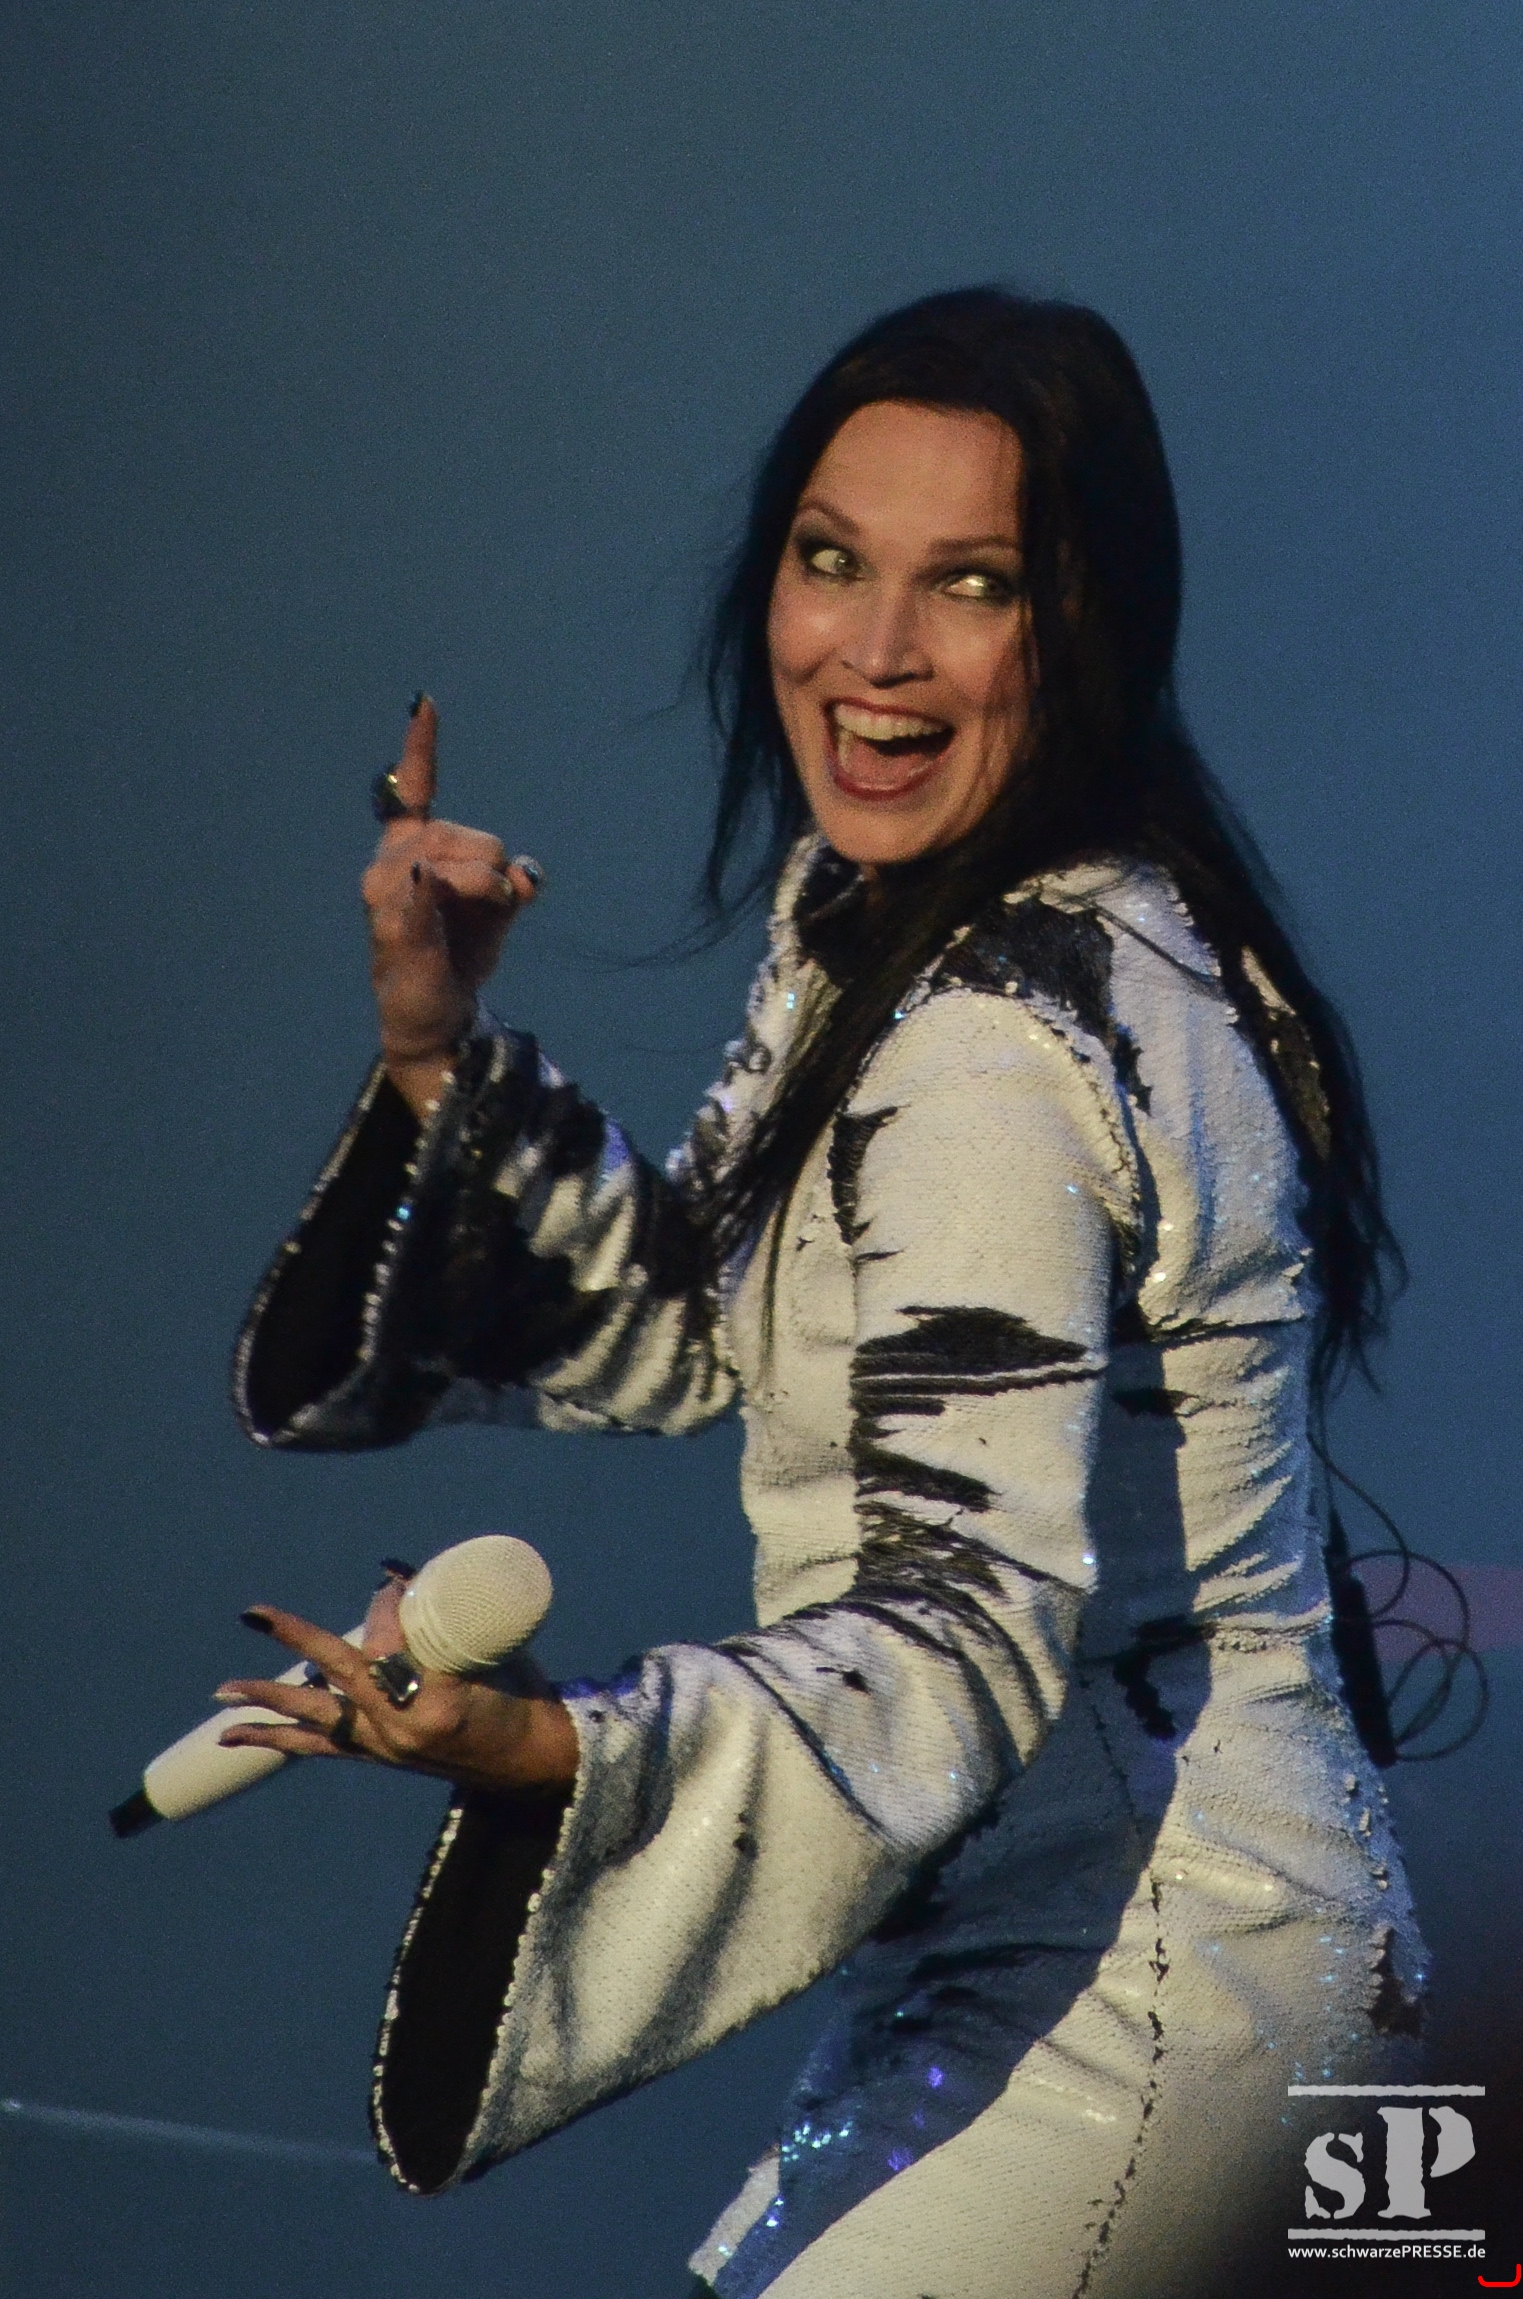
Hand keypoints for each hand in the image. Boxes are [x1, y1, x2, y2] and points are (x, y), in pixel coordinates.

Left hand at [214, 1574, 578, 1795]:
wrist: (529, 1761)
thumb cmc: (520, 1695)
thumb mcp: (492, 1648)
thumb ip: (441, 1613)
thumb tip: (389, 1571)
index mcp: (437, 1701)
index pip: (390, 1642)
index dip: (386, 1604)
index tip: (393, 1584)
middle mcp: (401, 1729)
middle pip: (338, 1675)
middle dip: (296, 1638)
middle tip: (255, 1613)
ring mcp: (385, 1747)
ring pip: (315, 1718)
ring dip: (267, 1701)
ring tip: (222, 1690)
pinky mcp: (377, 1756)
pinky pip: (318, 1748)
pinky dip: (277, 1737)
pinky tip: (236, 1735)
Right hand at [362, 696, 542, 1119]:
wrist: (439, 1014)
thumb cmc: (461, 953)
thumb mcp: (498, 910)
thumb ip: (513, 882)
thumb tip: (528, 876)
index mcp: (411, 848)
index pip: (414, 790)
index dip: (420, 748)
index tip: (426, 703)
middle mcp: (390, 861)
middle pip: (465, 833)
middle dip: (493, 863)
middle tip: (490, 903)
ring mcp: (386, 891)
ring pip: (458, 858)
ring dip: (486, 886)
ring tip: (477, 918)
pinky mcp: (392, 924)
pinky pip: (418, 892)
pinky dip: (428, 888)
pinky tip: (424, 885)